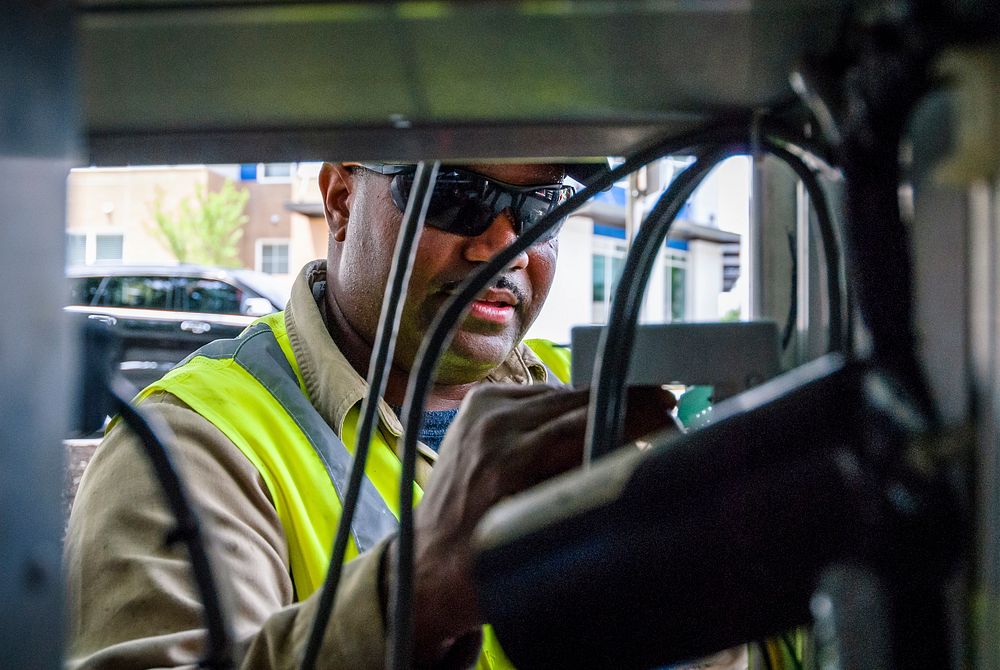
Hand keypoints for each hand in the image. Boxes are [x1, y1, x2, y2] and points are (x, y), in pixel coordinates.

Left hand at [403, 383, 675, 662]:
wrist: (423, 565)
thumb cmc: (482, 569)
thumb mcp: (542, 543)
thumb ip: (586, 501)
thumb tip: (639, 467)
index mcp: (507, 457)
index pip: (588, 417)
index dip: (636, 413)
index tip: (672, 417)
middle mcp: (492, 423)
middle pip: (578, 398)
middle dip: (625, 404)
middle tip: (668, 416)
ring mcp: (482, 409)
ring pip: (560, 394)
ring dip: (596, 406)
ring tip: (632, 424)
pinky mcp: (479, 405)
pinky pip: (538, 397)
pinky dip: (563, 410)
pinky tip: (582, 429)